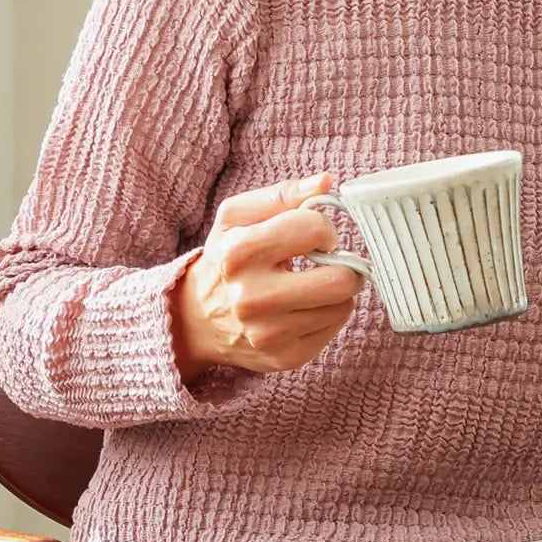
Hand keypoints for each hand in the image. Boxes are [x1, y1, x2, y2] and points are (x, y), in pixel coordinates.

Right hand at [168, 171, 364, 379]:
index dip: (322, 227)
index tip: (314, 235)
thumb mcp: (238, 216)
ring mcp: (269, 333)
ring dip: (337, 288)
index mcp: (238, 252)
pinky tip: (307, 305)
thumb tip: (327, 183)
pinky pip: (336, 327)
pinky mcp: (285, 357)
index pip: (314, 229)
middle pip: (340, 279)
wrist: (198, 318)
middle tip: (328, 260)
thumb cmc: (227, 258)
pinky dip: (328, 312)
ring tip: (315, 282)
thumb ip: (283, 194)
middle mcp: (251, 297)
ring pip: (343, 304)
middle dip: (343, 263)